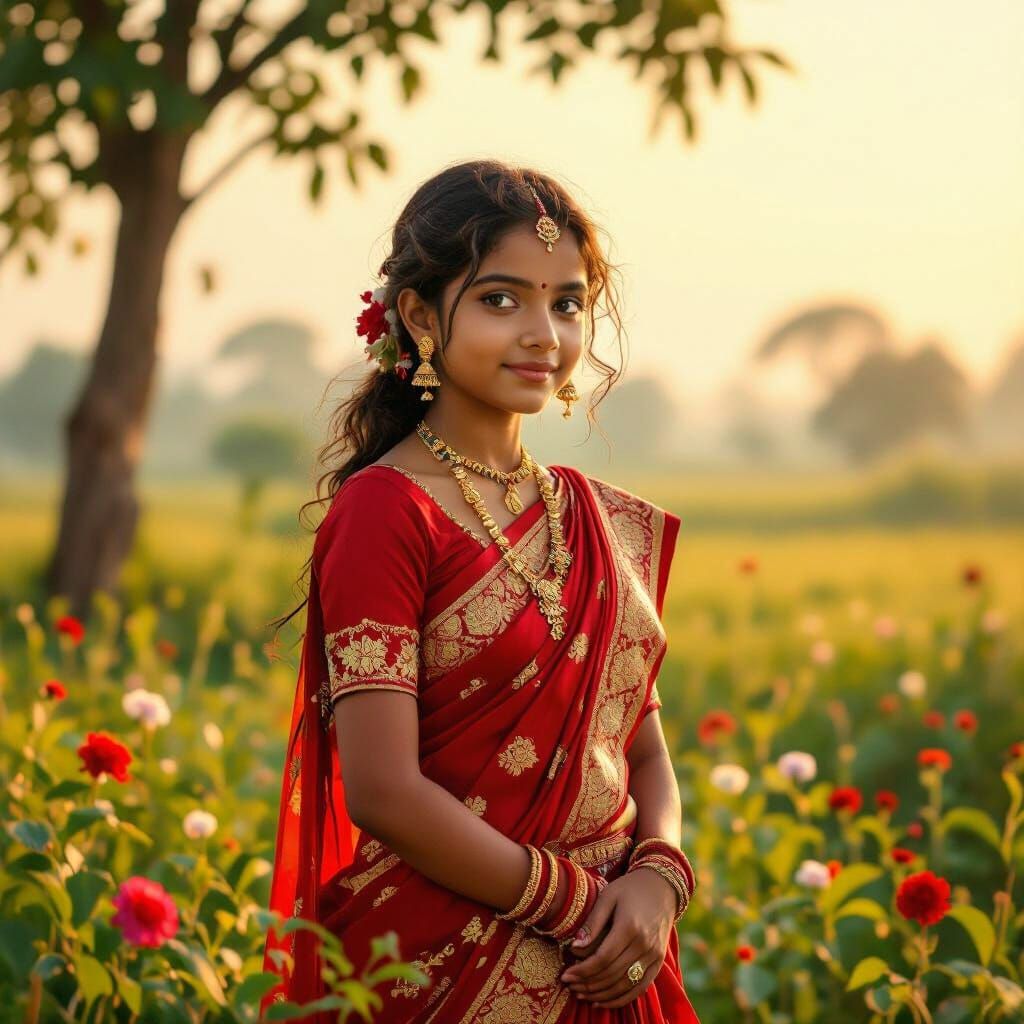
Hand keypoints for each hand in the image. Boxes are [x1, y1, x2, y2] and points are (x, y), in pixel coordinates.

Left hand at [559, 868, 675, 1008]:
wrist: (661, 888)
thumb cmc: (629, 889)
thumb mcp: (608, 896)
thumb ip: (592, 922)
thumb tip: (575, 947)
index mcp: (629, 927)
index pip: (603, 958)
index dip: (582, 970)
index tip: (565, 975)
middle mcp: (644, 944)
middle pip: (612, 974)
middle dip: (588, 984)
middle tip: (569, 985)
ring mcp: (654, 955)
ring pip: (624, 985)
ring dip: (601, 994)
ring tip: (581, 994)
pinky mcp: (658, 962)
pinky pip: (640, 988)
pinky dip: (621, 998)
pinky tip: (603, 1000)